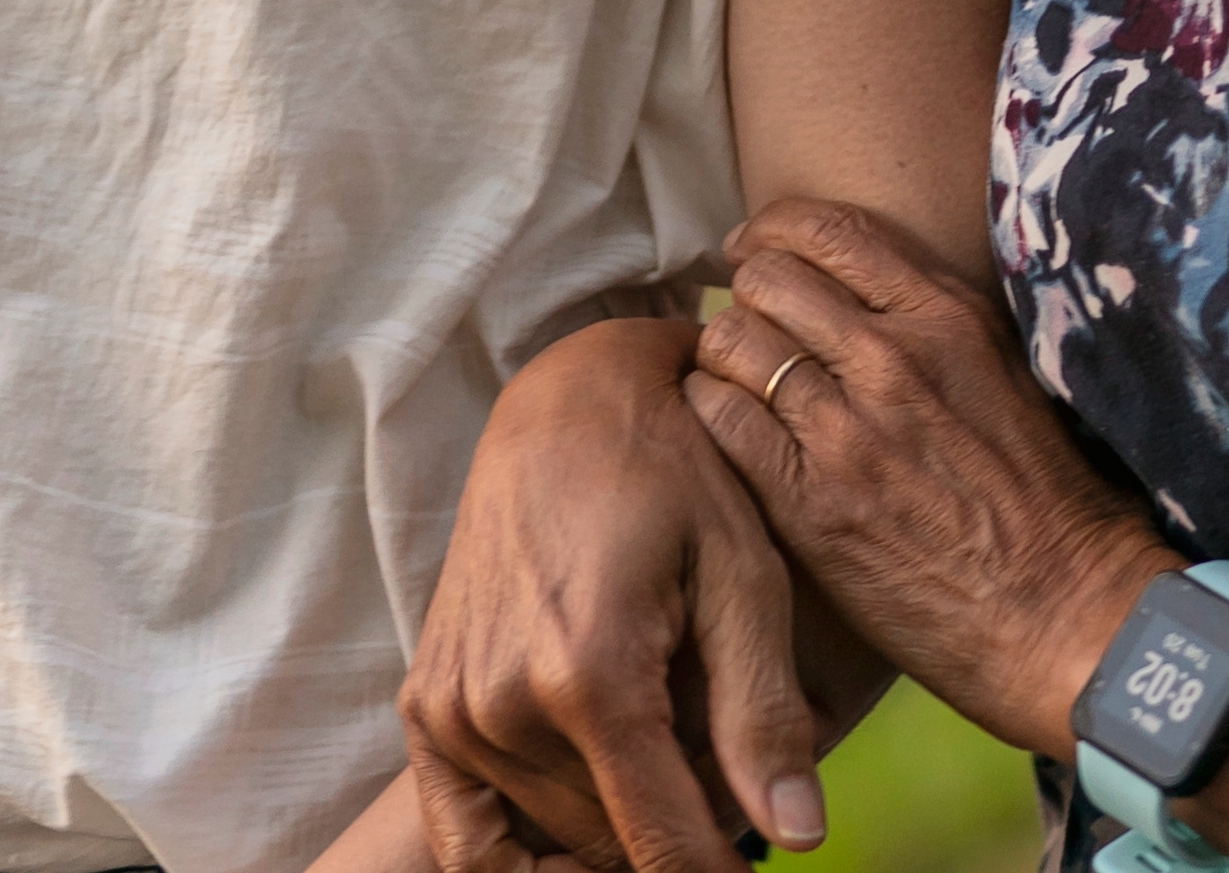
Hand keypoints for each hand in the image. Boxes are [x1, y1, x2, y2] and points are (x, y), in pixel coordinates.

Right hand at [404, 317, 842, 872]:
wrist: (569, 401)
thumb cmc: (680, 473)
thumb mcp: (744, 576)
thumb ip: (763, 714)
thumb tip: (803, 837)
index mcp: (590, 673)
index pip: (663, 849)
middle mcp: (504, 702)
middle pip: (614, 849)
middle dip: (678, 829)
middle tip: (719, 760)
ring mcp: (453, 707)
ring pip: (557, 841)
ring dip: (616, 821)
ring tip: (667, 742)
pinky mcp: (425, 703)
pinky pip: (466, 840)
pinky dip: (522, 858)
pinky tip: (580, 830)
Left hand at [684, 204, 1178, 755]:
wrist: (1063, 615)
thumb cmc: (1047, 503)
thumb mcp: (1008, 374)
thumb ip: (936, 322)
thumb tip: (862, 286)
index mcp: (947, 318)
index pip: (828, 228)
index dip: (774, 231)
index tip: (758, 252)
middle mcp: (893, 359)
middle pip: (767, 277)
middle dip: (747, 295)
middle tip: (751, 330)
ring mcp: (848, 431)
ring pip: (732, 342)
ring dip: (723, 356)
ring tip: (737, 384)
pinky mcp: (811, 503)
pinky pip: (720, 419)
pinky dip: (709, 411)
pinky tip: (728, 430)